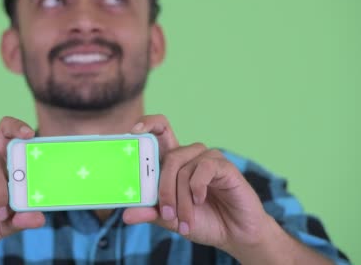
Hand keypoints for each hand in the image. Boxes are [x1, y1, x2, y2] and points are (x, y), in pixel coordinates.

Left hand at [124, 115, 272, 254]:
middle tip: (165, 213)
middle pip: (170, 154)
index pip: (158, 131)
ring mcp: (208, 159)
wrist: (234, 235)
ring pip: (183, 167)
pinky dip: (197, 186)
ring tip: (184, 220)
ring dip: (181, 197)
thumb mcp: (170, 220)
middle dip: (163, 187)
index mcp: (173, 163)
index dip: (146, 124)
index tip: (132, 132)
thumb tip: (126, 215)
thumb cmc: (202, 221)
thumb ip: (150, 213)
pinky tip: (200, 200)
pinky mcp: (224, 166)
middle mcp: (190, 156)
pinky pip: (204, 167)